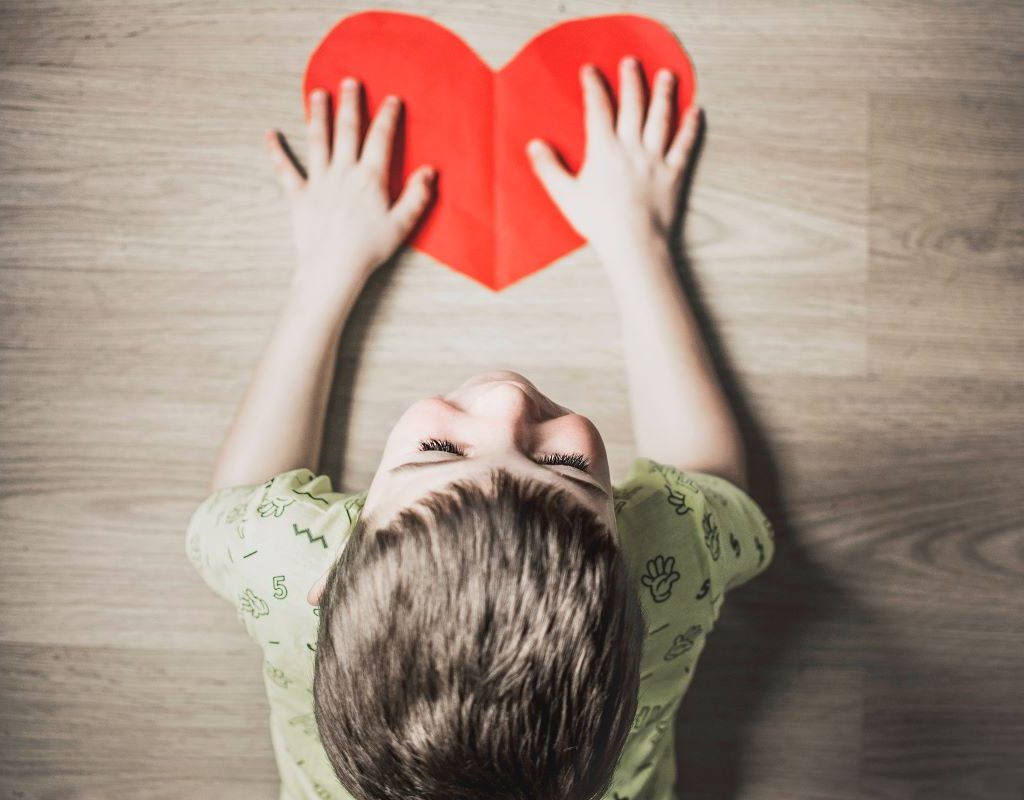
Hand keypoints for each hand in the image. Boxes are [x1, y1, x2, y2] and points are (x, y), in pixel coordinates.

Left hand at [264, 77, 436, 296]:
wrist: (334, 267)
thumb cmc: (369, 249)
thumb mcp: (402, 224)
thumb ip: (417, 196)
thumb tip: (429, 171)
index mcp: (370, 178)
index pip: (381, 138)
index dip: (388, 116)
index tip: (391, 99)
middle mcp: (343, 172)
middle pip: (347, 129)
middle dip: (350, 103)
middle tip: (349, 82)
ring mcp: (319, 181)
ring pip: (317, 140)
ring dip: (317, 115)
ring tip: (317, 94)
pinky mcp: (299, 196)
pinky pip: (285, 169)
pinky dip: (276, 151)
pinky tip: (269, 134)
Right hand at [525, 55, 701, 262]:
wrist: (634, 243)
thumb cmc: (599, 222)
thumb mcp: (566, 196)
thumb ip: (549, 169)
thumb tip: (534, 145)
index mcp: (604, 151)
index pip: (598, 109)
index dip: (594, 87)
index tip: (591, 70)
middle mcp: (631, 148)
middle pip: (633, 105)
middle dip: (632, 80)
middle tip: (632, 62)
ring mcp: (655, 159)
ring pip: (661, 118)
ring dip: (664, 94)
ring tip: (667, 76)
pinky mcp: (674, 173)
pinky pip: (685, 145)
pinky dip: (691, 127)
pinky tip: (696, 111)